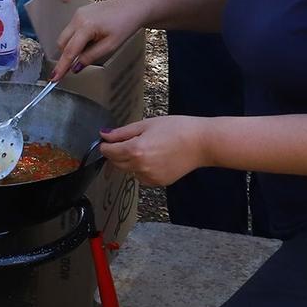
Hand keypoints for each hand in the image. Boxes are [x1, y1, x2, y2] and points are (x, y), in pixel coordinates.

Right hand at [52, 0, 144, 78]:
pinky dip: (76, 38)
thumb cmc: (125, 26)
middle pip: (62, 42)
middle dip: (66, 55)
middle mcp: (78, 18)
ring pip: (65, 35)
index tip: (54, 78)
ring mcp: (78, 13)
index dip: (61, 66)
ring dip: (72, 46)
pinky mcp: (80, 11)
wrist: (132, 8)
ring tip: (91, 47)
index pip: (69, 51)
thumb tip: (75, 68)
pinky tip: (91, 39)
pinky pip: (72, 28)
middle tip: (75, 65)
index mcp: (86, 26)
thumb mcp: (110, 46)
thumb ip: (90, 57)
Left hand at [98, 116, 212, 186]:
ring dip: (129, 161)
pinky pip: (141, 177)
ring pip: (128, 170)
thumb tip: (104, 135)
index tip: (107, 140)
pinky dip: (141, 169)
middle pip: (116, 163)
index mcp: (135, 150)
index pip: (108, 152)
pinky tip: (155, 158)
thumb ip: (122, 132)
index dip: (105, 145)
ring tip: (147, 147)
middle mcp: (140, 166)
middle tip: (128, 141)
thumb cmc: (177, 128)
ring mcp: (149, 177)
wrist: (202, 143)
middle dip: (116, 153)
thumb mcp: (147, 124)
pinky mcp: (158, 182)